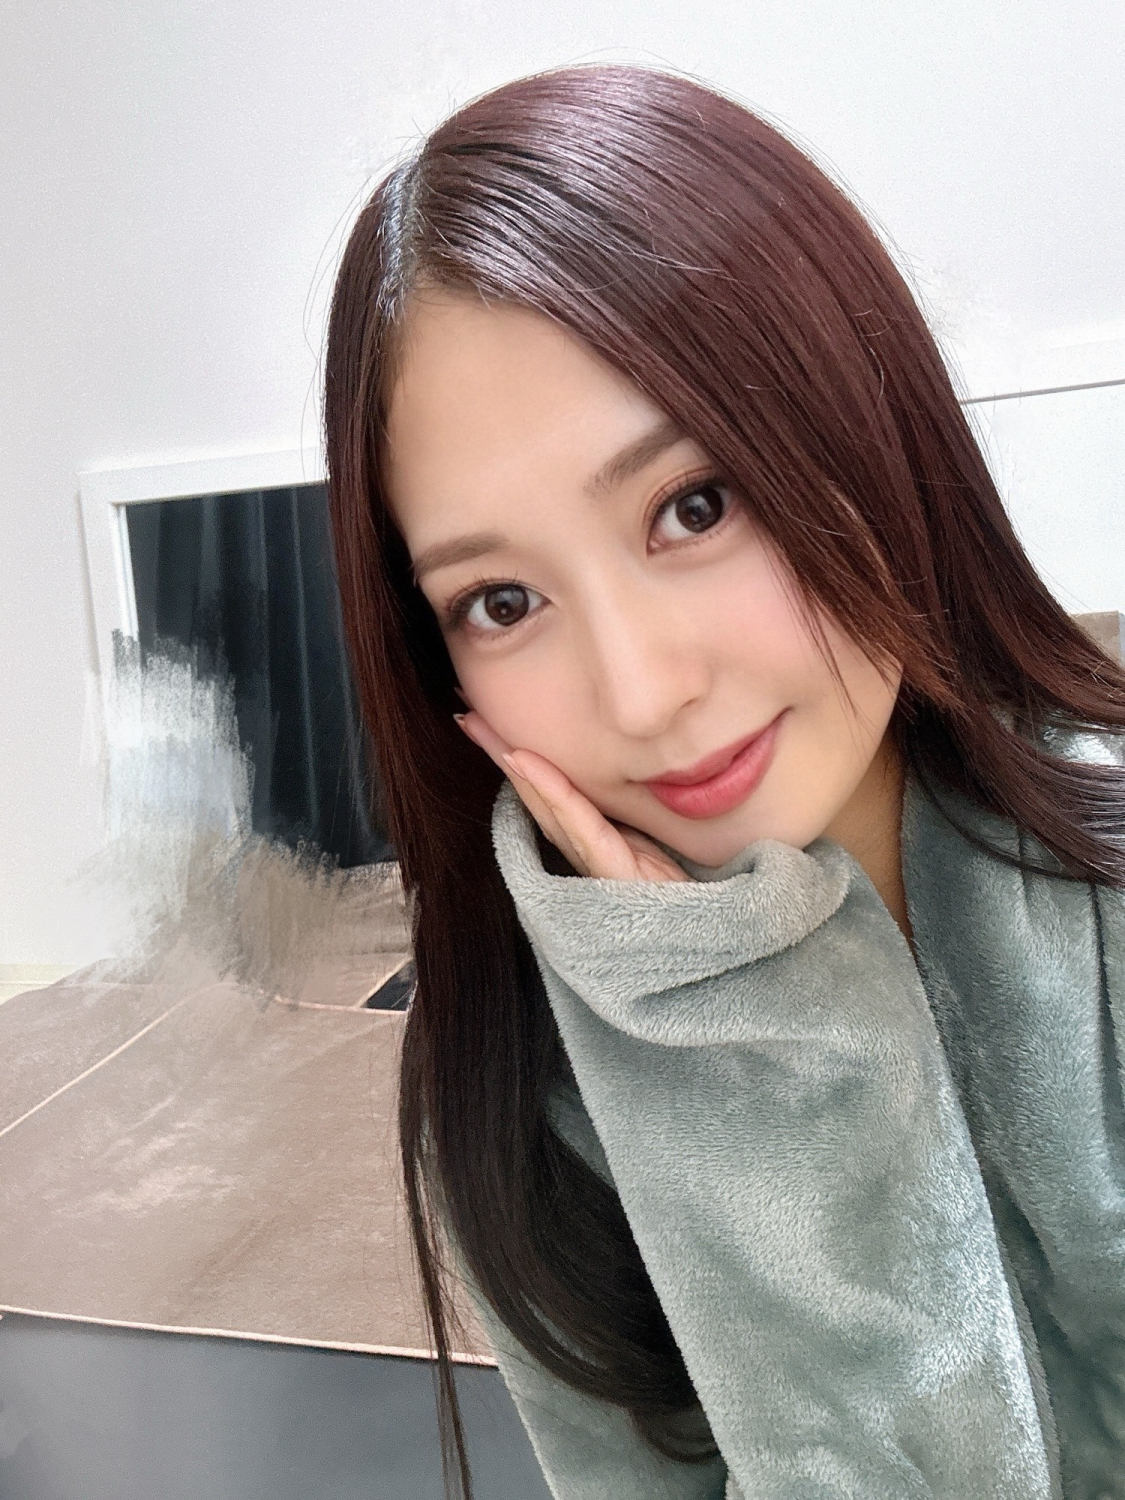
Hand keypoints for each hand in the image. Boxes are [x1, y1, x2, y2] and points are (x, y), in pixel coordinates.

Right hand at [455, 711, 690, 882]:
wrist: (703, 931)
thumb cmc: (677, 891)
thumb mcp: (652, 840)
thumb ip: (627, 817)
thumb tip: (618, 774)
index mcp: (592, 841)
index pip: (548, 794)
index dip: (518, 760)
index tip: (489, 723)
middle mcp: (583, 850)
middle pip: (533, 793)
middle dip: (497, 752)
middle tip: (466, 715)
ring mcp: (593, 862)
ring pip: (543, 802)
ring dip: (509, 761)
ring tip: (481, 727)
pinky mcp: (611, 869)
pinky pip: (578, 821)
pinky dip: (550, 788)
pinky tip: (525, 760)